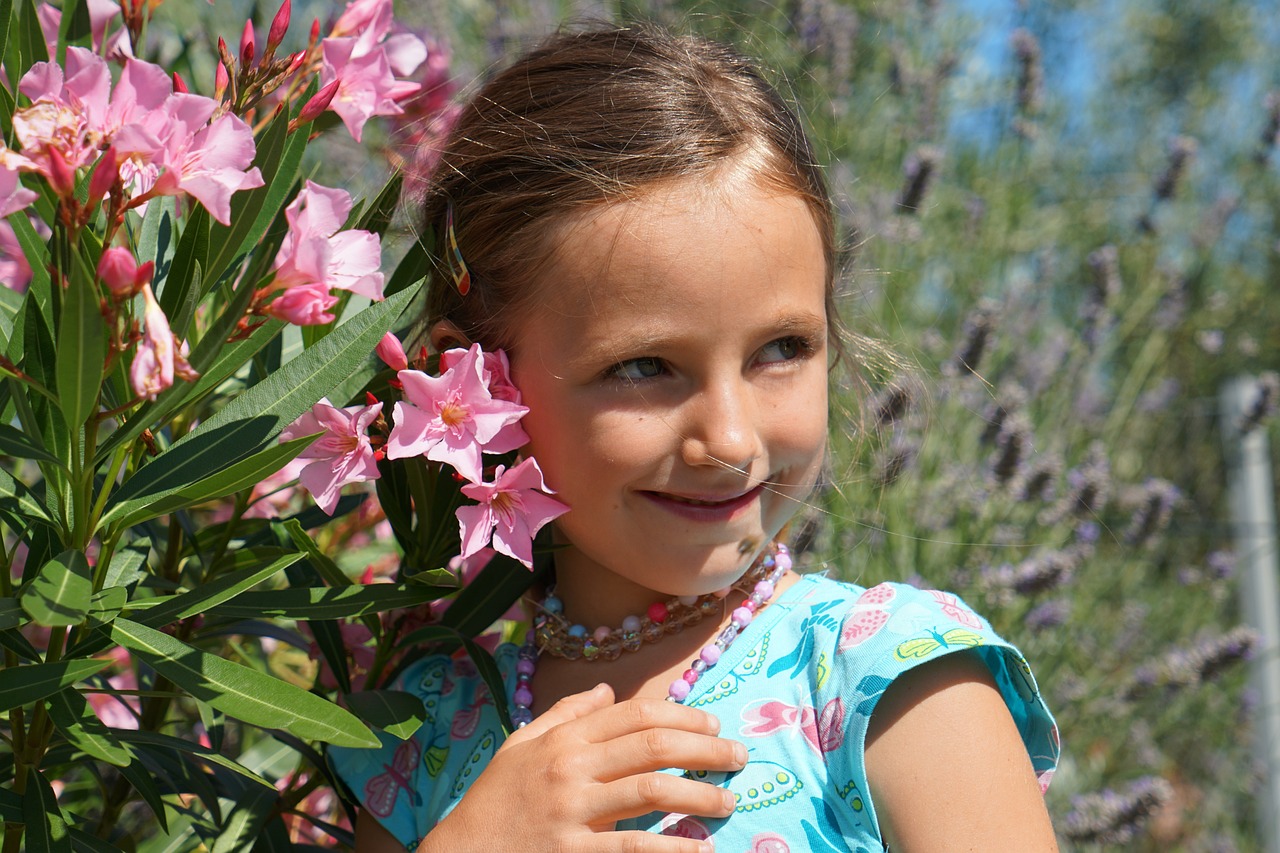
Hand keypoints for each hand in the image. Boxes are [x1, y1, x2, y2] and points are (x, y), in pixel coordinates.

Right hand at [418, 683, 745, 852]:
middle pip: (652, 746)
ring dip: (700, 794)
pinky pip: (633, 846)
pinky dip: (672, 847)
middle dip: (705, 749)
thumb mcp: (521, 746)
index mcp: (563, 739)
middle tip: (739, 757)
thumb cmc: (494, 801)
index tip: (713, 726)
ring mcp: (573, 811)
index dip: (681, 716)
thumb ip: (566, 714)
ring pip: (651, 791)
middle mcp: (570, 768)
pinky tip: (698, 849)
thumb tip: (607, 688)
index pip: (634, 715)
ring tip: (728, 802)